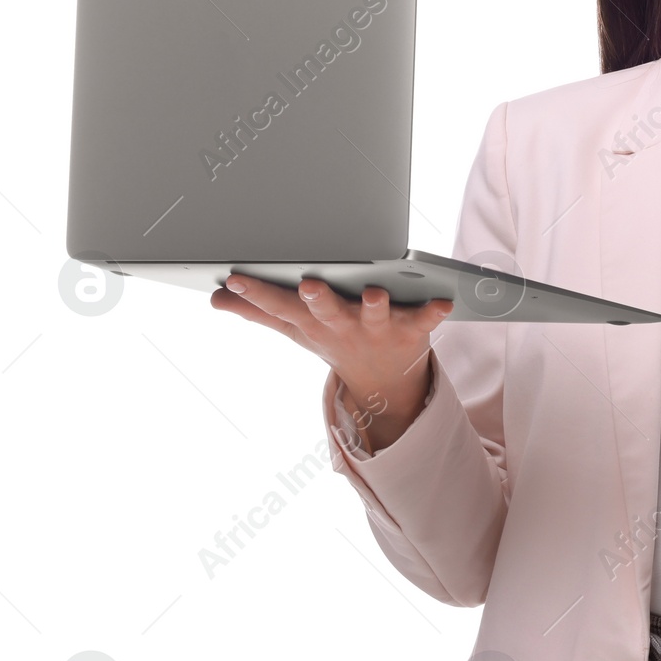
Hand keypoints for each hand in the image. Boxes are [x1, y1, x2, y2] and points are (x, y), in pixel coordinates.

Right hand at [210, 275, 452, 450]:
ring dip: (373, 305)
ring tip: (372, 293)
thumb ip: (258, 310)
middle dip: (318, 299)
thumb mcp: (296, 328)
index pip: (280, 306)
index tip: (236, 277)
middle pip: (326, 312)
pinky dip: (435, 311)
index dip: (257, 293)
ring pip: (374, 314)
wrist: (384, 383)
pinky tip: (445, 301)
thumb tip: (216, 299)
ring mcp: (377, 328)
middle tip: (309, 285)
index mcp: (313, 322)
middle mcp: (343, 325)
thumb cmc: (336, 339)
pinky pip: (426, 319)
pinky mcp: (412, 329)